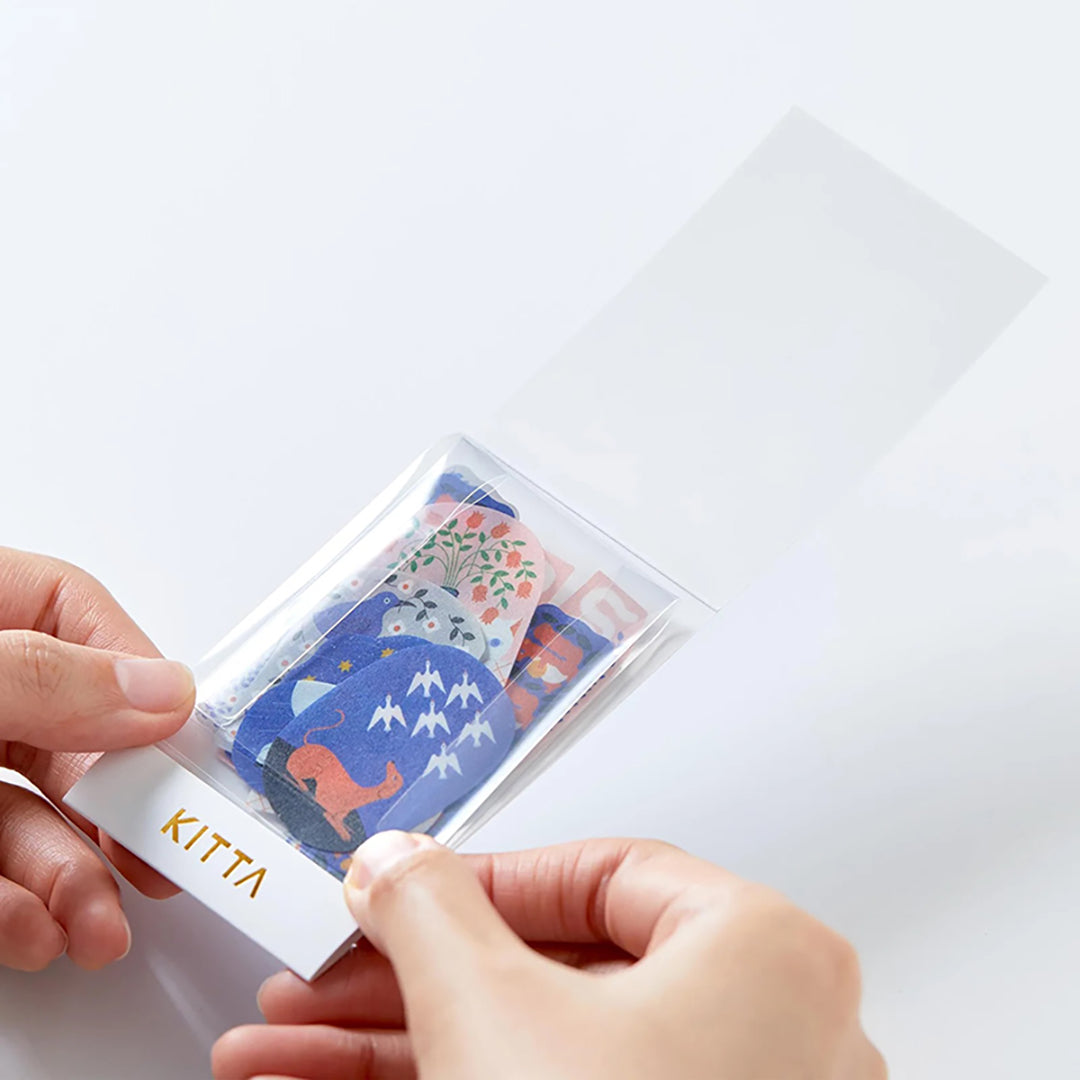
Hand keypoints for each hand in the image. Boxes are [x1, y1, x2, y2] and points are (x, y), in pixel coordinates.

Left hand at [0, 547, 194, 970]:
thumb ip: (42, 678)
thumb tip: (161, 693)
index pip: (86, 625)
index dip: (147, 689)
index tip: (186, 755)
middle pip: (79, 741)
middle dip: (120, 815)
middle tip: (167, 862)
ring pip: (35, 817)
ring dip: (74, 880)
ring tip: (95, 927)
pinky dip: (13, 909)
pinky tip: (31, 930)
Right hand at [214, 834, 885, 1079]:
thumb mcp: (489, 1012)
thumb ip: (432, 911)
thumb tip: (399, 863)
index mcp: (758, 952)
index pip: (596, 874)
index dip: (475, 883)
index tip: (393, 899)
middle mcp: (760, 1031)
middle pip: (545, 975)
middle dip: (403, 984)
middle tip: (320, 986)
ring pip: (530, 1051)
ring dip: (396, 1050)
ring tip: (287, 1054)